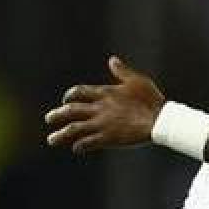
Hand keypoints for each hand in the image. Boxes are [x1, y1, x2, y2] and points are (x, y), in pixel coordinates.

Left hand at [46, 56, 165, 153]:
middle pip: (70, 111)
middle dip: (57, 115)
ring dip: (60, 135)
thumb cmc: (151, 100)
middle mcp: (99, 108)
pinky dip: (79, 146)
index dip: (69, 96)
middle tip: (48, 119)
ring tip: (51, 140)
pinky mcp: (107, 138)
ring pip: (74, 129)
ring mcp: (102, 124)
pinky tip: (75, 149)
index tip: (65, 100)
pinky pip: (87, 143)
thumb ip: (122, 71)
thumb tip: (112, 60)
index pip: (79, 92)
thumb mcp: (137, 81)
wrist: (159, 120)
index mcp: (105, 93)